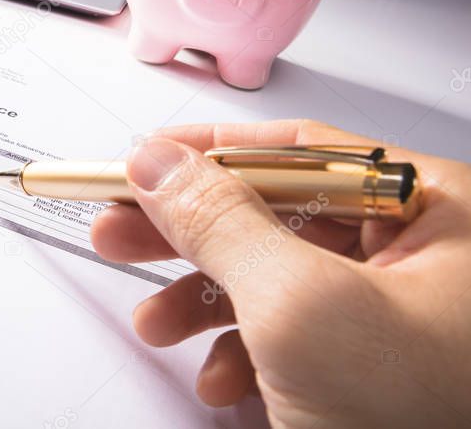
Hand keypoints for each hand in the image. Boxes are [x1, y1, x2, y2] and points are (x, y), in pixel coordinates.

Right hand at [91, 119, 470, 426]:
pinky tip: (220, 378)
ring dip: (201, 301)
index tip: (144, 162)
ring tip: (156, 321)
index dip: (210, 152)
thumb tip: (161, 166)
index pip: (299, 152)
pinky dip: (240, 352)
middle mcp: (417, 251)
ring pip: (271, 276)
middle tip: (121, 227)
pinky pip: (287, 330)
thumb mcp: (301, 305)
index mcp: (431, 208)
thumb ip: (222, 223)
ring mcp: (393, 310)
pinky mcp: (368, 361)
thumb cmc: (432, 420)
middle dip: (187, 232)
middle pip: (274, 211)